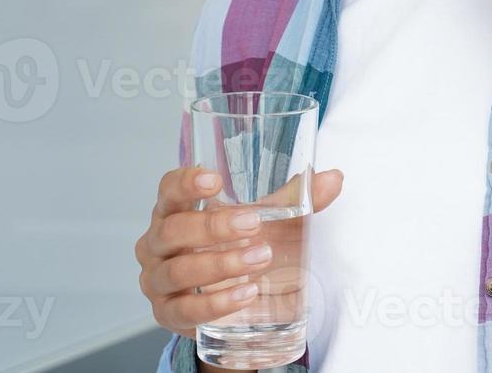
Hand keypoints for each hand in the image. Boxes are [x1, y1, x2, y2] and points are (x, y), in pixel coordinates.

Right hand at [134, 165, 343, 338]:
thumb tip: (334, 178)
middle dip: (213, 226)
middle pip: (173, 230)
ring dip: (221, 264)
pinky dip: (216, 303)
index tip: (215, 179)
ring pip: (179, 270)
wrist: (228, 299)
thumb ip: (296, 199)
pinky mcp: (168, 314)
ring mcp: (158, 280)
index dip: (186, 182)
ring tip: (260, 258)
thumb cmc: (237, 247)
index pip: (168, 189)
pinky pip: (186, 310)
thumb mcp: (267, 220)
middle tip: (253, 223)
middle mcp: (157, 243)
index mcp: (175, 211)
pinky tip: (245, 295)